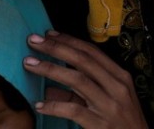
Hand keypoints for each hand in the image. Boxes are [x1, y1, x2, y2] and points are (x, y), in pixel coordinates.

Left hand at [23, 31, 148, 128]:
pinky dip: (54, 106)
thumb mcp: (108, 102)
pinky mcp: (100, 123)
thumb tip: (48, 90)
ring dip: (51, 69)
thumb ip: (80, 94)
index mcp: (120, 77)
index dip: (70, 41)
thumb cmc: (123, 122)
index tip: (50, 34)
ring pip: (77, 80)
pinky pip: (73, 110)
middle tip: (34, 40)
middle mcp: (116, 86)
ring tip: (30, 64)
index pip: (92, 52)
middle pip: (83, 61)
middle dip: (57, 48)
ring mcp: (109, 104)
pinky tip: (39, 105)